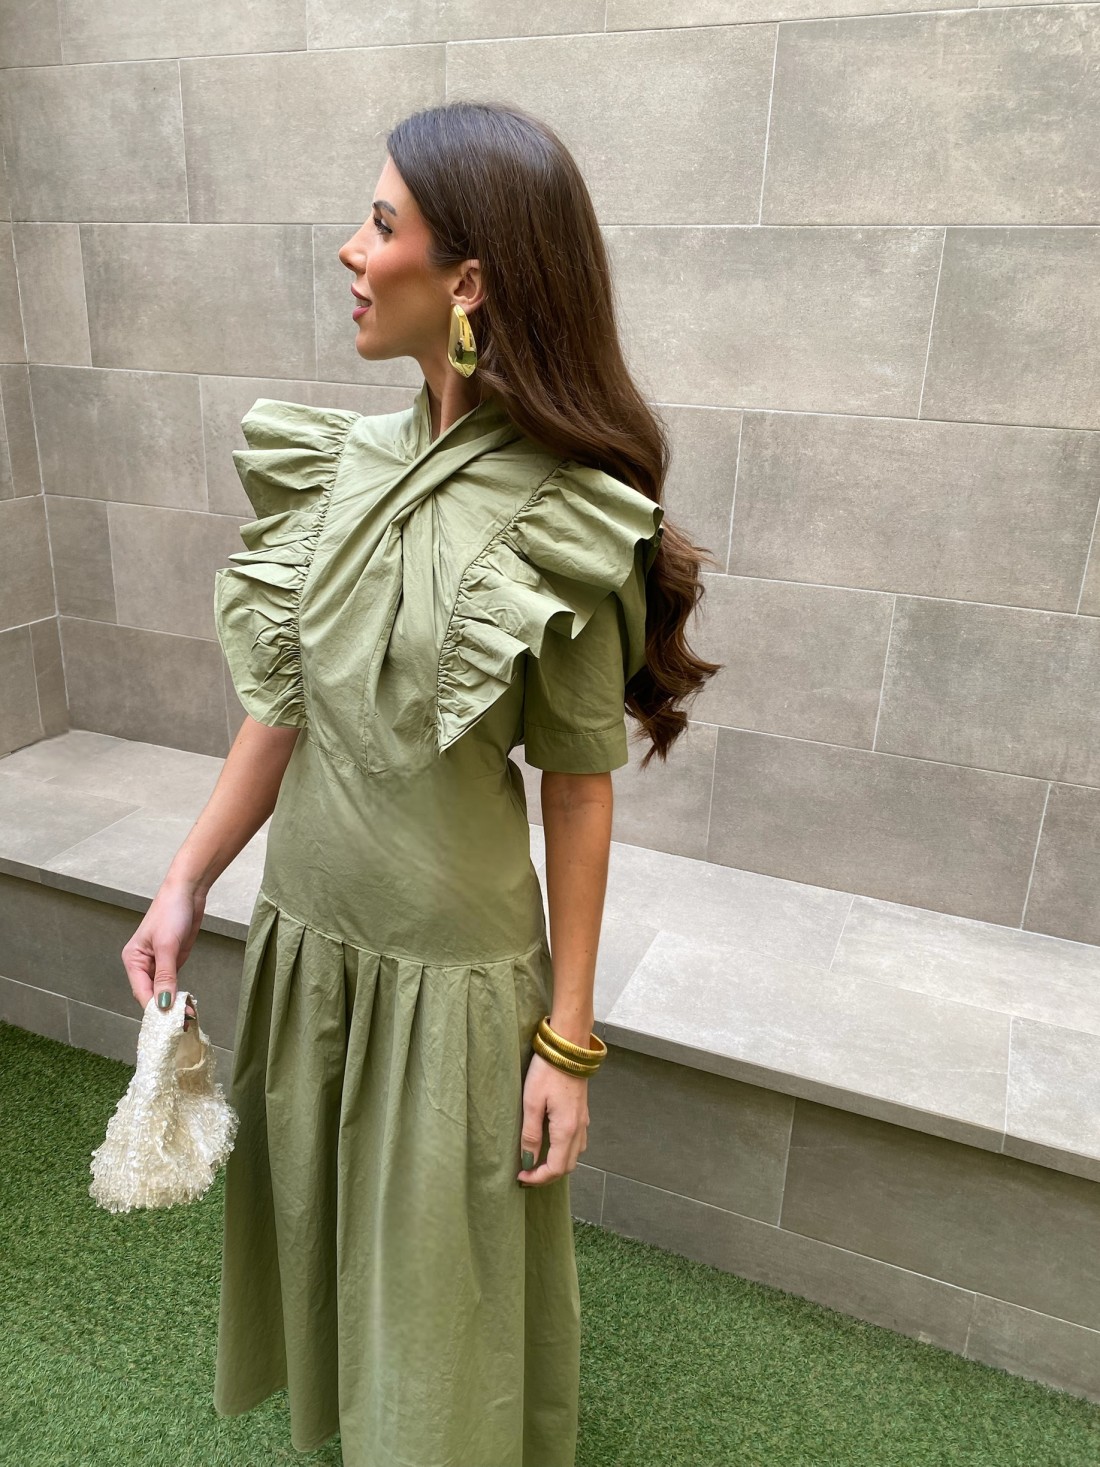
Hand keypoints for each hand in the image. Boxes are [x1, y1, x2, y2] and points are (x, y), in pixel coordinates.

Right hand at [121, 879, 204, 1027]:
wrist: (188, 892)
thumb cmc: (172, 912)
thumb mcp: (168, 945)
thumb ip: (165, 975)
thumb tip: (164, 1004)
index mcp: (133, 960)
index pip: (142, 992)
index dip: (155, 1009)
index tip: (169, 1023)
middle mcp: (143, 965)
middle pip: (151, 995)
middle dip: (166, 1010)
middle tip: (184, 1024)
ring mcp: (158, 964)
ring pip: (163, 992)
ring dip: (174, 1005)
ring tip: (189, 1019)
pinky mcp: (172, 962)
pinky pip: (174, 984)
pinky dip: (180, 995)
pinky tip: (189, 1006)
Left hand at [517, 1052, 589, 1186]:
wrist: (568, 1047)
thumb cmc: (547, 1072)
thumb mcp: (532, 1103)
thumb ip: (530, 1134)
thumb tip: (528, 1160)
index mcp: (566, 1130)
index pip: (555, 1168)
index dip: (538, 1178)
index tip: (521, 1177)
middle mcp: (579, 1129)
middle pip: (567, 1166)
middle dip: (548, 1175)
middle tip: (527, 1174)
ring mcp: (583, 1120)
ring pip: (574, 1155)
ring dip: (557, 1164)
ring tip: (537, 1161)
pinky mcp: (582, 1112)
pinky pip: (577, 1141)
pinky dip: (564, 1151)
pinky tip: (551, 1144)